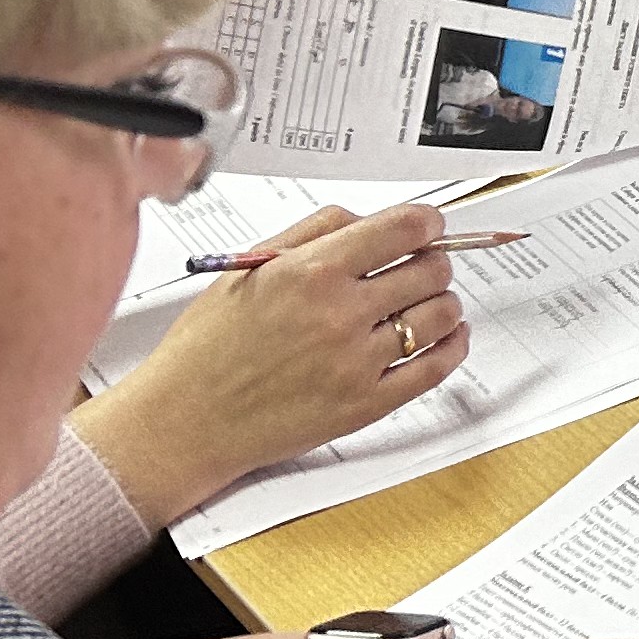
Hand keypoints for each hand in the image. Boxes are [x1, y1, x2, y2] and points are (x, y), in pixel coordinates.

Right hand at [71, 205, 461, 525]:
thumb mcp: (249, 267)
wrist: (185, 419)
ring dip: (444, 301)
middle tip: (424, 263)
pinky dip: (453, 346)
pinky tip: (449, 336)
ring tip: (430, 300)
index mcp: (312, 272)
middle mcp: (340, 314)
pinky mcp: (367, 405)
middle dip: (433, 260)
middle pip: (429, 270)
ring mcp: (358, 362)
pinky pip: (436, 368)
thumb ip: (313, 232)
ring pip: (440, 315)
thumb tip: (369, 219)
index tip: (428, 226)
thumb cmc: (208, 345)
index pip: (404, 228)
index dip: (427, 222)